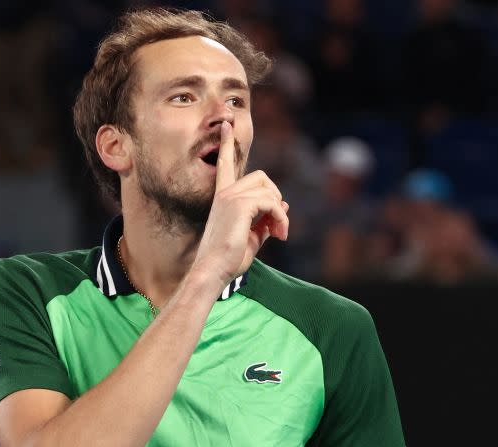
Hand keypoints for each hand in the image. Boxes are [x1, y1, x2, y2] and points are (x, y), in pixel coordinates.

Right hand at [191, 121, 289, 288]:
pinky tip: (280, 235)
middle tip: (279, 224)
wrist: (213, 271)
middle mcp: (225, 193)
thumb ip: (265, 220)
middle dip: (276, 197)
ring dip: (281, 212)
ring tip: (280, 233)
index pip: (225, 165)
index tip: (227, 125)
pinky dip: (281, 218)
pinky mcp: (239, 205)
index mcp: (222, 198)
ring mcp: (230, 197)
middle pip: (262, 177)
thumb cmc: (228, 259)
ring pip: (269, 190)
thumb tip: (283, 207)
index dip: (226, 144)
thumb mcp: (251, 238)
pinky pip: (272, 203)